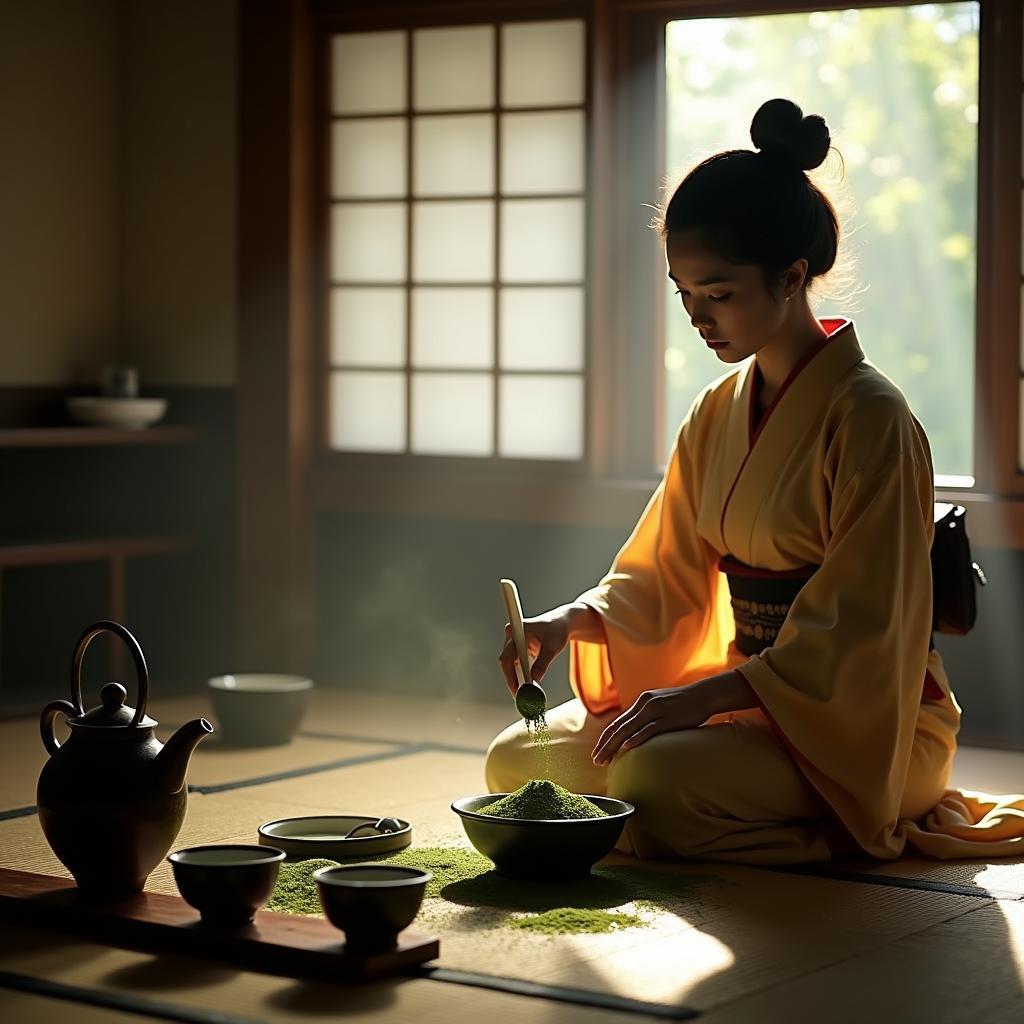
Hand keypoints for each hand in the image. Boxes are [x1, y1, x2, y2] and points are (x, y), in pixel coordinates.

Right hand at [497, 606, 571, 697]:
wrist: (563, 623)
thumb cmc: (557, 631)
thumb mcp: (552, 648)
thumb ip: (542, 665)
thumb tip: (533, 682)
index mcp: (516, 631)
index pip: (507, 657)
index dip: (510, 676)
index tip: (517, 690)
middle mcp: (512, 636)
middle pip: (506, 662)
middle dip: (512, 680)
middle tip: (520, 697)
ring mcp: (514, 642)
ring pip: (510, 664)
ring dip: (516, 679)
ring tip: (524, 694)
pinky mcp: (518, 648)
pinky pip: (516, 664)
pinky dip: (521, 674)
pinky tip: (526, 686)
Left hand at [592, 685, 710, 765]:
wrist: (704, 695)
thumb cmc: (684, 704)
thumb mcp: (661, 705)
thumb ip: (648, 716)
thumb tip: (637, 733)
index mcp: (641, 702)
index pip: (617, 723)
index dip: (605, 738)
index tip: (597, 752)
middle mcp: (645, 704)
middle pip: (618, 727)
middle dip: (605, 745)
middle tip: (595, 761)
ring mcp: (656, 710)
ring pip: (628, 730)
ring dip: (613, 746)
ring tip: (604, 760)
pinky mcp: (668, 718)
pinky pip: (648, 730)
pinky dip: (635, 739)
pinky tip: (625, 748)